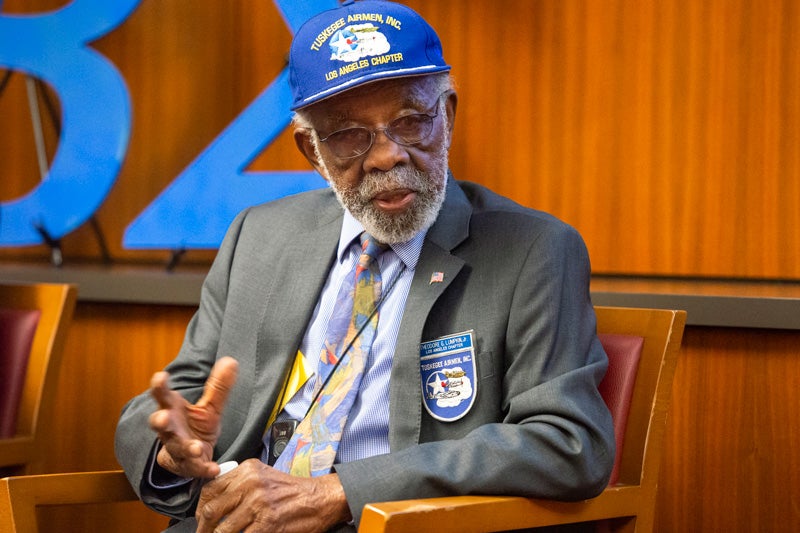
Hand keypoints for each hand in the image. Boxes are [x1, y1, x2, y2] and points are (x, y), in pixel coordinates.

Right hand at [148, 356, 238, 478]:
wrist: (192, 458)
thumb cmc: (195, 426)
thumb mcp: (209, 406)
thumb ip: (218, 387)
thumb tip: (231, 361)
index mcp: (172, 410)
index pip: (162, 396)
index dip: (159, 387)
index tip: (160, 377)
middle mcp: (170, 429)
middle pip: (159, 423)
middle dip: (159, 420)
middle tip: (161, 417)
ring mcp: (176, 449)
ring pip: (176, 448)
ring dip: (186, 448)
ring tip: (196, 447)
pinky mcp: (187, 466)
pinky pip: (195, 468)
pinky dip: (204, 468)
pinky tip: (214, 469)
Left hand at [195, 459, 350, 532]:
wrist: (320, 499)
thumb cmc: (292, 490)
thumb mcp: (264, 476)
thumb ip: (240, 483)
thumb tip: (215, 502)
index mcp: (247, 469)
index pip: (211, 489)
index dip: (201, 508)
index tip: (201, 519)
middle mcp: (251, 483)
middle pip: (212, 510)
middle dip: (203, 528)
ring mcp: (259, 504)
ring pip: (223, 529)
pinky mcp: (268, 523)